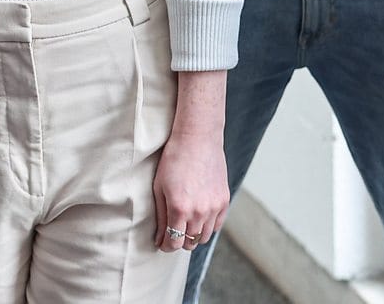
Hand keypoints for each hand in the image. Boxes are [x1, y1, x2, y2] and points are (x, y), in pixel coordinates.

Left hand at [152, 129, 226, 252]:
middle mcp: (199, 211)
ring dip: (193, 235)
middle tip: (172, 232)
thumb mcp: (159, 187)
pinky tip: (199, 217)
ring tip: (185, 225)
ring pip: (204, 237)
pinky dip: (207, 226)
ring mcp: (214, 206)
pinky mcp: (224, 200)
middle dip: (178, 241)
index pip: (173, 243)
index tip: (162, 243)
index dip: (166, 246)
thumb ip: (160, 216)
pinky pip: (216, 225)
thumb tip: (160, 239)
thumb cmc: (174, 159)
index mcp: (179, 208)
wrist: (198, 138)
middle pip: (189, 243)